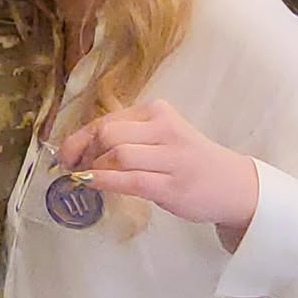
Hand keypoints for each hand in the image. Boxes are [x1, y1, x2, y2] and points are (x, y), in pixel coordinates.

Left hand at [57, 99, 258, 230]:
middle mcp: (164, 129)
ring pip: (118, 155)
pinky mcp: (172, 185)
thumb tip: (78, 148)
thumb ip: (126, 137)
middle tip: (78, 167)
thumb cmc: (188, 160)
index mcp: (157, 112)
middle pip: (108, 134)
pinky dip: (104, 181)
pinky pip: (129, 180)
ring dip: (94, 168)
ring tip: (88, 177)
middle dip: (84, 152)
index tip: (65, 154)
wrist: (232, 184)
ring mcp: (170, 157)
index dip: (78, 138)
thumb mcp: (159, 136)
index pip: (106, 120)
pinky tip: (93, 184)